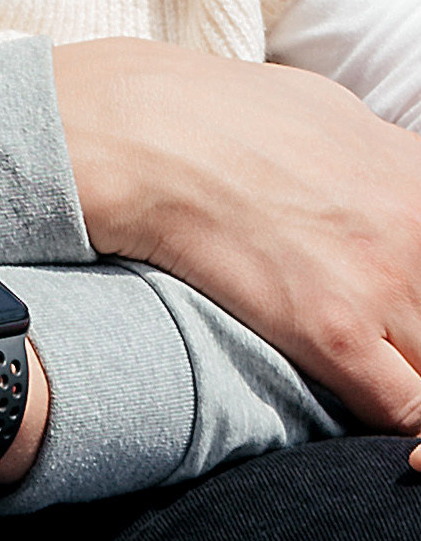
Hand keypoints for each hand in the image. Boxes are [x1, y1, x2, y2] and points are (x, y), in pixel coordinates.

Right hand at [56, 41, 420, 450]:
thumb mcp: (333, 113)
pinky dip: (401, 427)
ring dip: (409, 375)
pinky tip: (370, 414)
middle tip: (384, 346)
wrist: (148, 133)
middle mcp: (418, 229)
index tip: (404, 321)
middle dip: (416, 340)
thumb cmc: (225, 115)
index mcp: (420, 177)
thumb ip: (384, 164)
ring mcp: (384, 283)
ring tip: (373, 375)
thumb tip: (396, 183)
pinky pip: (405, 410)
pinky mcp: (334, 332)